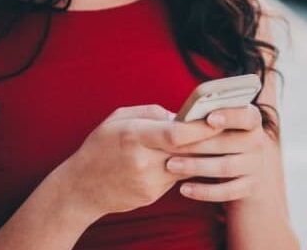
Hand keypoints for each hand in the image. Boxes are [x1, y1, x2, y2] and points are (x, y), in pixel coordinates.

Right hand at [58, 105, 222, 217]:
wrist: (79, 188)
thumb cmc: (100, 146)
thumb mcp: (118, 118)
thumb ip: (151, 112)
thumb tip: (181, 114)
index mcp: (134, 136)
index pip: (176, 134)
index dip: (201, 127)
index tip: (219, 118)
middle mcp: (142, 161)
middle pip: (187, 151)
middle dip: (208, 140)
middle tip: (227, 128)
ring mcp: (147, 182)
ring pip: (184, 165)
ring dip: (196, 154)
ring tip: (207, 140)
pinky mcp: (151, 195)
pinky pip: (175, 178)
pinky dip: (180, 167)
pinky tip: (179, 158)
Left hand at [164, 104, 269, 201]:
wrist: (240, 169)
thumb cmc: (219, 139)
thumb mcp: (217, 127)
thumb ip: (204, 120)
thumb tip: (177, 120)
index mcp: (251, 120)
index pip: (247, 116)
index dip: (230, 116)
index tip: (209, 118)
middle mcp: (257, 142)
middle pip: (231, 142)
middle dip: (199, 144)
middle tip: (171, 145)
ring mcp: (255, 165)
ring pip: (226, 167)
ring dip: (196, 166)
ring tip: (171, 165)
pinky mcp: (249, 187)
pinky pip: (227, 191)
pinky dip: (204, 191)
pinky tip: (184, 188)